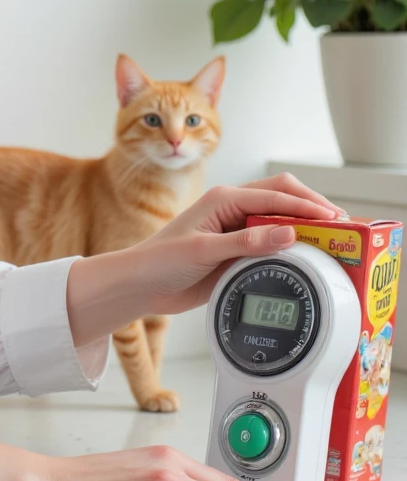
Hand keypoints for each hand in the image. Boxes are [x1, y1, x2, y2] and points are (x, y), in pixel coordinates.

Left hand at [125, 171, 343, 316]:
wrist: (141, 286)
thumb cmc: (160, 261)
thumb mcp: (203, 250)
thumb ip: (246, 242)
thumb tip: (288, 232)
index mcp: (224, 199)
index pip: (275, 195)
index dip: (307, 206)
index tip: (333, 219)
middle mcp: (232, 209)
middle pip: (282, 197)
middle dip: (311, 207)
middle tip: (340, 226)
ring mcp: (235, 229)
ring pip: (279, 219)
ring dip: (303, 225)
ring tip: (331, 239)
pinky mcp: (236, 250)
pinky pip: (270, 242)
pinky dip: (290, 246)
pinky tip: (305, 257)